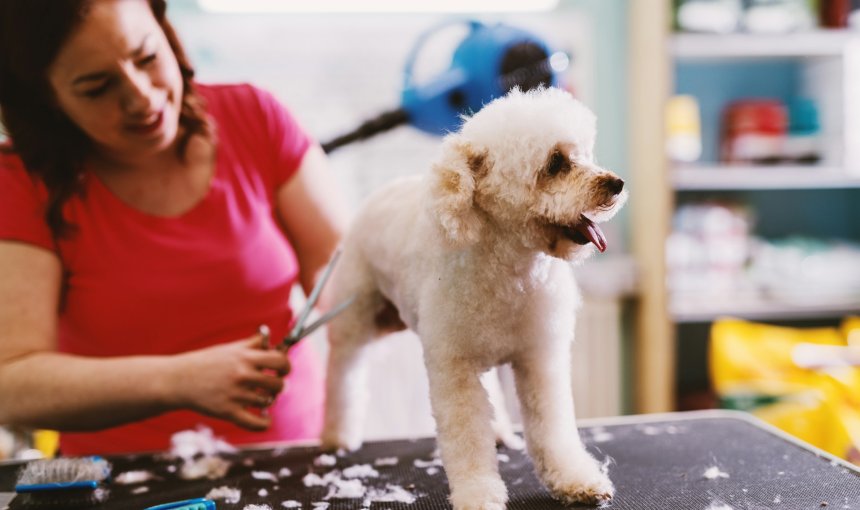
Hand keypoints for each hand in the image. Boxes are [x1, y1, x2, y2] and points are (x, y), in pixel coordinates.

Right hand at [168, 332, 290, 430]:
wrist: (178, 380)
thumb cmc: (206, 362)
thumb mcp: (230, 348)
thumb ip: (254, 344)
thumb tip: (274, 341)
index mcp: (245, 357)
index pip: (280, 361)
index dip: (285, 366)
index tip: (282, 370)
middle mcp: (243, 375)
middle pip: (278, 384)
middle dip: (278, 386)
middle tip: (272, 386)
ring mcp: (236, 395)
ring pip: (267, 402)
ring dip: (267, 401)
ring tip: (260, 397)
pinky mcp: (228, 412)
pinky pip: (256, 423)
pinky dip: (265, 424)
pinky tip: (266, 420)